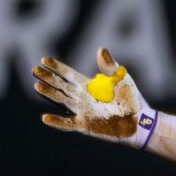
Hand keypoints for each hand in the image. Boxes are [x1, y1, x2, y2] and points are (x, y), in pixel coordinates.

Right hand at [34, 47, 156, 145]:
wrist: (141, 122)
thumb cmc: (132, 99)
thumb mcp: (121, 80)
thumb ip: (110, 66)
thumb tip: (101, 49)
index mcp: (88, 85)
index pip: (69, 74)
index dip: (57, 67)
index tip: (44, 59)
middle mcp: (82, 98)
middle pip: (61, 86)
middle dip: (48, 78)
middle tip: (34, 69)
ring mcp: (82, 112)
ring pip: (62, 101)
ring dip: (50, 94)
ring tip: (37, 86)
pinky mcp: (86, 126)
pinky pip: (69, 124)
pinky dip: (57, 122)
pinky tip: (45, 117)